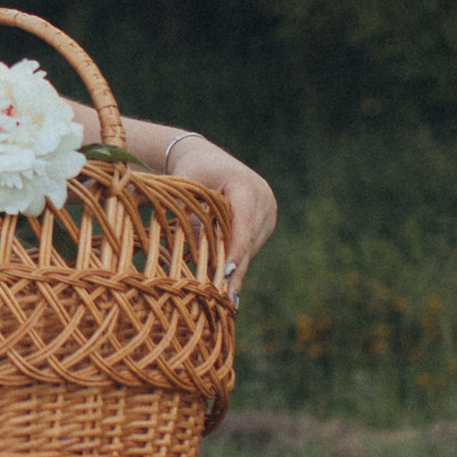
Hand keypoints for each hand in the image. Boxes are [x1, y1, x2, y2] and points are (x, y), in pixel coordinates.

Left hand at [204, 148, 277, 298]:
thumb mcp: (188, 190)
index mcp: (246, 186)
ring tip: (226, 297)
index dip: (236, 249)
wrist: (205, 158)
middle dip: (236, 270)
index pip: (243, 224)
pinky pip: (251, 245)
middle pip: (249, 240)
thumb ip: (193, 218)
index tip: (228, 272)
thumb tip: (195, 253)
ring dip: (237, 269)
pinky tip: (228, 284)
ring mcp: (268, 211)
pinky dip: (238, 261)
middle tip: (226, 298)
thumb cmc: (192, 171)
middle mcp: (264, 199)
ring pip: (251, 247)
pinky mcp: (265, 222)